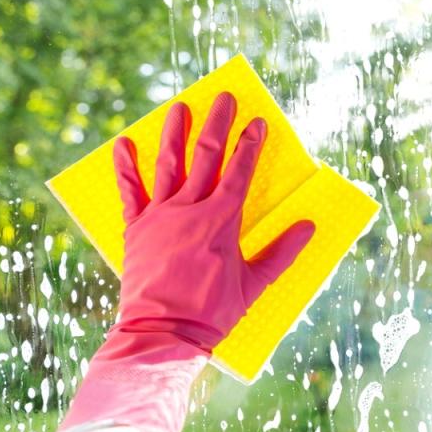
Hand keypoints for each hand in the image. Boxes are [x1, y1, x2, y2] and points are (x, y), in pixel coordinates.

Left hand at [112, 91, 314, 351]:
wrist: (163, 334)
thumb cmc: (213, 312)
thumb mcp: (255, 285)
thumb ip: (282, 253)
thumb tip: (308, 227)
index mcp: (221, 220)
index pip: (240, 171)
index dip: (250, 144)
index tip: (257, 122)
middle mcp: (189, 209)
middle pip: (205, 155)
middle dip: (217, 123)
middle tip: (223, 97)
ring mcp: (159, 216)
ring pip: (168, 164)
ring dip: (174, 132)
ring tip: (180, 107)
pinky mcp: (136, 229)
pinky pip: (129, 192)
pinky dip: (125, 167)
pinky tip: (123, 143)